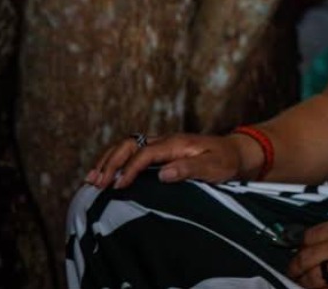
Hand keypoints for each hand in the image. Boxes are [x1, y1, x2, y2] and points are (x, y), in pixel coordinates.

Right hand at [83, 132, 246, 189]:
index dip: (129, 169)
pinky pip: (132, 152)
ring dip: (108, 161)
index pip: (145, 153)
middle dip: (110, 162)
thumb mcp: (213, 168)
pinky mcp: (160, 151)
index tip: (117, 187)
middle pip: (130, 144)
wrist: (235, 153)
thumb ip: (189, 169)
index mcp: (177, 143)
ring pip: (127, 146)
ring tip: (91, 179)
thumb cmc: (226, 162)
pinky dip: (115, 161)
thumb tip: (162, 174)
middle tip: (95, 183)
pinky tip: (105, 175)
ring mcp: (161, 144)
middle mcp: (166, 140)